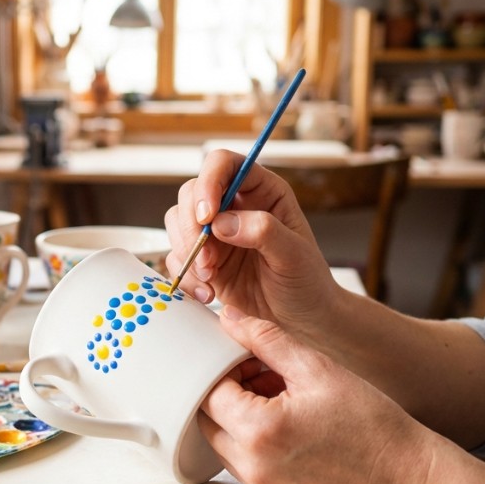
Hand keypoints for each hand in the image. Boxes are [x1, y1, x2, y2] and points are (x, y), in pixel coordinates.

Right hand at [164, 149, 338, 334]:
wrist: (300, 318)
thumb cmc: (307, 281)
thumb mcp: (294, 255)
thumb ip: (263, 232)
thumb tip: (223, 222)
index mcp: (262, 191)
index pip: (224, 164)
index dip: (209, 182)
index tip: (207, 215)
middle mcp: (234, 206)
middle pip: (191, 193)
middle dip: (191, 226)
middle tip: (207, 259)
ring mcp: (216, 232)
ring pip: (177, 222)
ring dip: (187, 251)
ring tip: (210, 277)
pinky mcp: (204, 258)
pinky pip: (177, 257)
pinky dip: (186, 276)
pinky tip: (208, 291)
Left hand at [199, 306, 433, 483]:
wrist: (409, 478)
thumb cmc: (372, 424)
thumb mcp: (318, 368)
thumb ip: (266, 340)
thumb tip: (230, 319)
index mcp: (258, 430)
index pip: (209, 390)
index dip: (225, 368)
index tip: (250, 359)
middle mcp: (251, 465)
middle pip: (208, 418)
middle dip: (228, 391)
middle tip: (264, 376)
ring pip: (222, 441)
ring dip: (239, 416)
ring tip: (281, 400)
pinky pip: (242, 463)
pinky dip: (253, 441)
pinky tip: (287, 426)